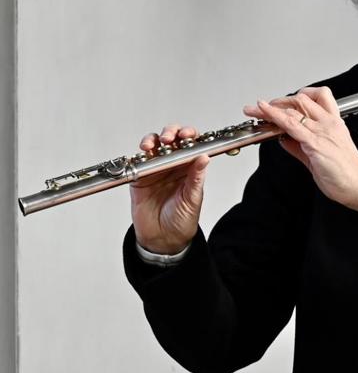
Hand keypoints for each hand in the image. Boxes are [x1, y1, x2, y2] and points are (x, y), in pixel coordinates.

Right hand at [130, 125, 209, 254]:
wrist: (163, 239)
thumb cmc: (182, 220)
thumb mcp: (193, 199)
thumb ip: (196, 178)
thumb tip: (204, 157)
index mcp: (190, 169)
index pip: (191, 145)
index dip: (190, 135)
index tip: (188, 136)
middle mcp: (173, 166)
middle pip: (172, 140)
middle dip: (170, 133)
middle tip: (169, 138)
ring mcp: (156, 169)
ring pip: (153, 146)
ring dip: (153, 140)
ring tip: (152, 145)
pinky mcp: (140, 177)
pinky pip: (138, 162)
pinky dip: (139, 156)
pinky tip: (143, 155)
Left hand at [243, 87, 357, 217]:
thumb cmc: (347, 174)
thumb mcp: (319, 156)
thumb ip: (300, 146)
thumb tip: (284, 139)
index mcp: (334, 123)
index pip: (316, 98)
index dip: (295, 97)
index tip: (281, 104)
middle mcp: (329, 123)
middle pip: (301, 100)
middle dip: (279, 101)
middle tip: (263, 108)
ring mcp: (322, 132)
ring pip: (293, 110)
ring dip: (270, 108)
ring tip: (254, 109)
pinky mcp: (315, 143)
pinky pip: (291, 125)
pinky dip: (275, 116)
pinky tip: (264, 113)